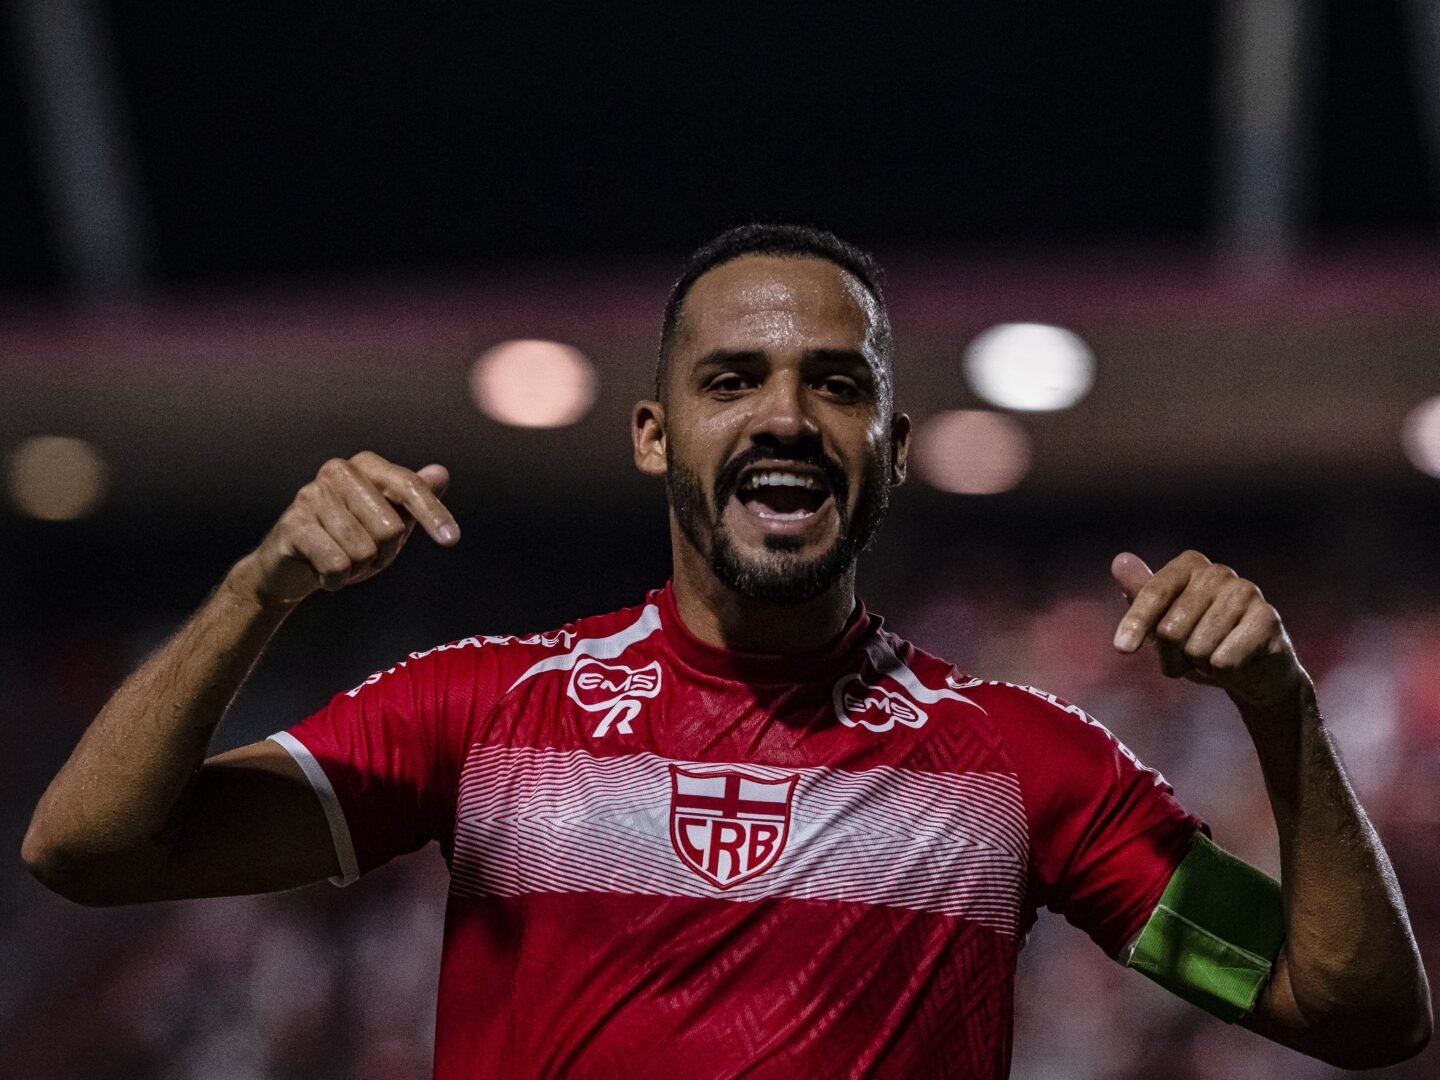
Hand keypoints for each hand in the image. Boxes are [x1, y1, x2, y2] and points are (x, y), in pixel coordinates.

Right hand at [228, 452, 458, 606]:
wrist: (290, 568)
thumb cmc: (346, 541)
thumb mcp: (389, 522)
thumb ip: (414, 499)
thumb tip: (441, 473)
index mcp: (366, 465)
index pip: (409, 487)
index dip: (433, 514)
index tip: (451, 540)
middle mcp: (338, 471)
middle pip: (390, 527)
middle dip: (384, 554)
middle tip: (364, 555)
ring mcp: (311, 495)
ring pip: (364, 550)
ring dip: (359, 568)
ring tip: (343, 561)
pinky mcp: (292, 525)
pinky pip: (337, 564)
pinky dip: (337, 580)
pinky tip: (323, 572)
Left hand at [1111, 550, 1308, 707]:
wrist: (1253, 672)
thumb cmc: (1200, 643)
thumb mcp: (1163, 621)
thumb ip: (1141, 592)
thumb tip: (1120, 560)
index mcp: (1189, 565)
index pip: (1154, 593)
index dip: (1136, 624)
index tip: (1122, 650)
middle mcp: (1218, 572)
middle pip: (1170, 629)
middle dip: (1173, 656)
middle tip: (1190, 658)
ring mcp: (1246, 592)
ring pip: (1197, 649)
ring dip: (1199, 666)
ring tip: (1215, 658)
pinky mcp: (1268, 619)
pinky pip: (1223, 661)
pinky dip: (1224, 673)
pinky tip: (1238, 663)